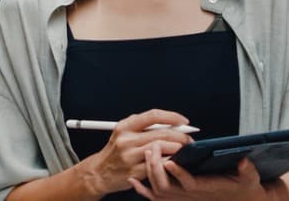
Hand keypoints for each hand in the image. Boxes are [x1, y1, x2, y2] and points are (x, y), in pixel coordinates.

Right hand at [76, 109, 194, 195]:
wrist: (99, 173)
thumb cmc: (116, 151)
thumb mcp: (124, 133)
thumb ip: (144, 126)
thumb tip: (171, 123)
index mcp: (125, 126)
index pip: (153, 116)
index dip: (172, 117)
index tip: (184, 121)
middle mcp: (126, 140)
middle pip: (161, 133)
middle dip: (180, 136)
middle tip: (189, 139)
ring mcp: (129, 156)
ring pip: (161, 148)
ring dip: (177, 149)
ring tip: (183, 150)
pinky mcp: (134, 172)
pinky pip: (157, 165)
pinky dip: (168, 162)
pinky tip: (173, 161)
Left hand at [128, 145, 266, 200]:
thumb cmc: (243, 189)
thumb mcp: (250, 180)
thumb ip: (247, 171)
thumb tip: (244, 161)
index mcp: (207, 189)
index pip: (190, 184)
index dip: (179, 174)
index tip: (170, 161)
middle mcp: (191, 197)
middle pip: (167, 188)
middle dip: (157, 168)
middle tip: (153, 148)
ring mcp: (182, 199)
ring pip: (158, 192)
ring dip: (150, 174)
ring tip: (147, 153)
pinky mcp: (177, 199)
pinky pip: (155, 198)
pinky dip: (143, 190)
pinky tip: (133, 180)